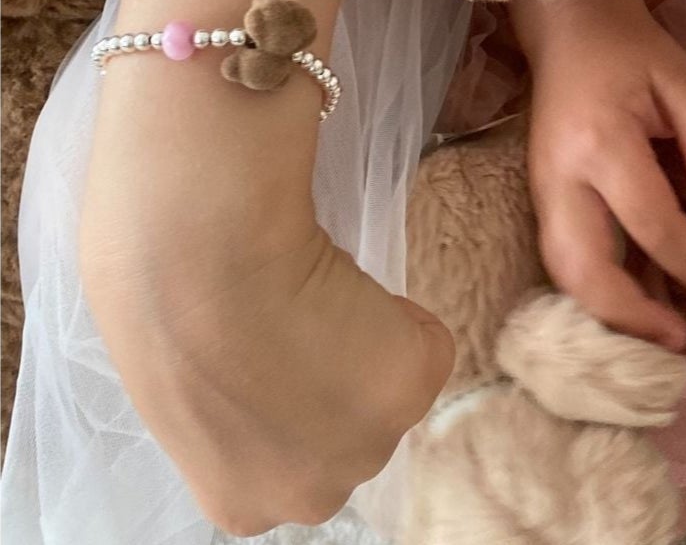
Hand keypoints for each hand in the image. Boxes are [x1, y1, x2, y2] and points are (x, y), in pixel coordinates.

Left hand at [81, 56, 451, 536]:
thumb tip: (258, 363)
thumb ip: (237, 408)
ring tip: (317, 303)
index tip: (277, 353)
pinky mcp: (409, 390)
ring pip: (392, 387)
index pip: (295, 455)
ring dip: (372, 345)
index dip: (294, 394)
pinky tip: (348, 290)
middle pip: (351, 432)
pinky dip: (401, 310)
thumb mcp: (188, 388)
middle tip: (301, 323)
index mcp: (243, 506)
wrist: (198, 272)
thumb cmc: (162, 308)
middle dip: (340, 381)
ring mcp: (368, 449)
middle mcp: (313, 496)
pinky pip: (428, 341)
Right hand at [511, 0, 685, 350]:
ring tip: (660, 334)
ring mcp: (541, 189)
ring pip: (563, 273)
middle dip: (633, 318)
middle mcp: (561, 176)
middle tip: (683, 342)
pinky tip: (634, 303)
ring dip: (608, 314)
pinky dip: (595, 291)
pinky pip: (561, 258)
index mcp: (601, 142)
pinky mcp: (538, 195)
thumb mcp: (681, 77)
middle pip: (585, 271)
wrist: (567, 24)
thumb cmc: (630, 48)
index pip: (649, 222)